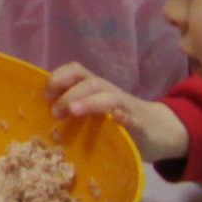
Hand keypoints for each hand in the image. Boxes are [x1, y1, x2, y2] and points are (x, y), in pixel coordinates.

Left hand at [46, 63, 189, 163]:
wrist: (159, 131)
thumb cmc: (116, 121)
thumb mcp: (93, 113)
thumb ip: (73, 110)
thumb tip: (42, 116)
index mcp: (94, 88)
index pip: (75, 71)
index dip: (58, 78)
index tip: (46, 97)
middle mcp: (109, 92)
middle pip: (89, 82)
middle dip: (69, 94)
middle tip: (55, 113)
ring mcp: (126, 107)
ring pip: (109, 96)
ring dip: (90, 102)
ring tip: (74, 111)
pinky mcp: (141, 125)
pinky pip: (133, 118)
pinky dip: (125, 118)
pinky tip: (117, 119)